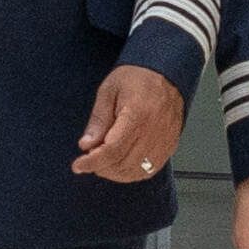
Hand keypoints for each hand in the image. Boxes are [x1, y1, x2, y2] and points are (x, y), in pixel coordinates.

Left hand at [71, 64, 182, 187]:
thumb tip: (87, 145)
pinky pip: (151, 170)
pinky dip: (133, 173)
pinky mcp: (170, 146)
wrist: (166, 74)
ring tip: (104, 162)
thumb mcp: (109, 91)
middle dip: (102, 168)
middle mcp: (154, 131)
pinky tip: (122, 166)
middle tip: (90, 160)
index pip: (112, 150)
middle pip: (123, 164)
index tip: (79, 165)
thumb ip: (98, 120)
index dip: (93, 162)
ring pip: (137, 171)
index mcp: (137, 115)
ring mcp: (164, 141)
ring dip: (116, 173)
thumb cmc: (138, 78)